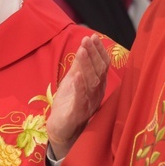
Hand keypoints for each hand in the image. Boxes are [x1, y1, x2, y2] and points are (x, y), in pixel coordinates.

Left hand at [47, 35, 109, 159]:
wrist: (61, 129)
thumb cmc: (69, 102)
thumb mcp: (74, 79)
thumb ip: (80, 64)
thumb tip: (85, 44)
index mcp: (97, 85)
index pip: (102, 65)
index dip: (99, 51)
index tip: (93, 36)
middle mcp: (97, 93)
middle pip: (98, 72)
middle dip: (93, 54)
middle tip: (87, 40)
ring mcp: (89, 104)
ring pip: (91, 83)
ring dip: (87, 65)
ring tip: (82, 50)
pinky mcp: (77, 113)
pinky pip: (81, 99)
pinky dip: (79, 86)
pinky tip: (76, 75)